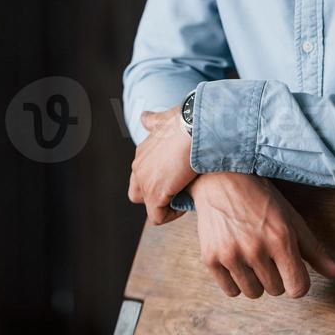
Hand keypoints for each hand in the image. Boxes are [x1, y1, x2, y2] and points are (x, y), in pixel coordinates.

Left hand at [128, 105, 197, 224]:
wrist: (196, 129)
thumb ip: (154, 121)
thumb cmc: (187, 121)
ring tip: (185, 197)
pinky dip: (172, 215)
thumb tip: (144, 117)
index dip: (159, 180)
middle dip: (158, 196)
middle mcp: (139, 167)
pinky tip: (186, 204)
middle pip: (140, 193)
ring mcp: (145, 181)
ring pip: (151, 206)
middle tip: (179, 189)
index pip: (141, 175)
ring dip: (168, 205)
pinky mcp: (154, 195)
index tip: (178, 177)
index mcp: (142, 152)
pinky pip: (158, 217)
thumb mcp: (166, 118)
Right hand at [187, 172, 334, 298]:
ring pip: (253, 293)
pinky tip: (235, 256)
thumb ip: (316, 251)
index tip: (292, 269)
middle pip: (276, 291)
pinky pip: (231, 291)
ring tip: (250, 253)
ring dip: (255, 279)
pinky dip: (235, 280)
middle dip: (275, 274)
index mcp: (280, 238)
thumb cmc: (262, 199)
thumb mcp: (292, 219)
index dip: (298, 281)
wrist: (220, 178)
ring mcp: (231, 254)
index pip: (298, 288)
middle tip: (267, 249)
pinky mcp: (210, 259)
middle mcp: (255, 249)